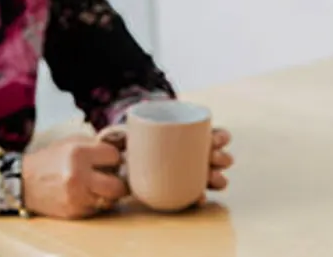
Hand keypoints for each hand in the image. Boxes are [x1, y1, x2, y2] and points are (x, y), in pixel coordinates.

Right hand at [21, 134, 128, 218]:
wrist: (24, 182)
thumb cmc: (52, 159)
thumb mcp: (72, 141)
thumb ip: (98, 144)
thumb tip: (124, 149)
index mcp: (78, 153)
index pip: (115, 157)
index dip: (113, 157)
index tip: (107, 158)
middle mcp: (78, 176)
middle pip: (119, 185)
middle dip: (119, 180)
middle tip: (113, 176)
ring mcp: (76, 197)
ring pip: (111, 200)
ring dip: (109, 193)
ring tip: (99, 184)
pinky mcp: (74, 212)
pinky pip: (98, 209)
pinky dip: (96, 201)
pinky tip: (86, 193)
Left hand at [98, 125, 233, 205]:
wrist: (116, 166)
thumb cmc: (122, 145)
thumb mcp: (118, 136)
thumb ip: (113, 136)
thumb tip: (111, 139)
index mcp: (182, 136)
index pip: (207, 134)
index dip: (218, 136)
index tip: (217, 139)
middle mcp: (189, 155)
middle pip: (212, 155)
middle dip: (220, 158)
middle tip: (218, 160)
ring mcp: (186, 173)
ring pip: (208, 174)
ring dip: (216, 177)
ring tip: (217, 180)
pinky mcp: (178, 190)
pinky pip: (194, 193)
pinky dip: (198, 196)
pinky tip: (200, 198)